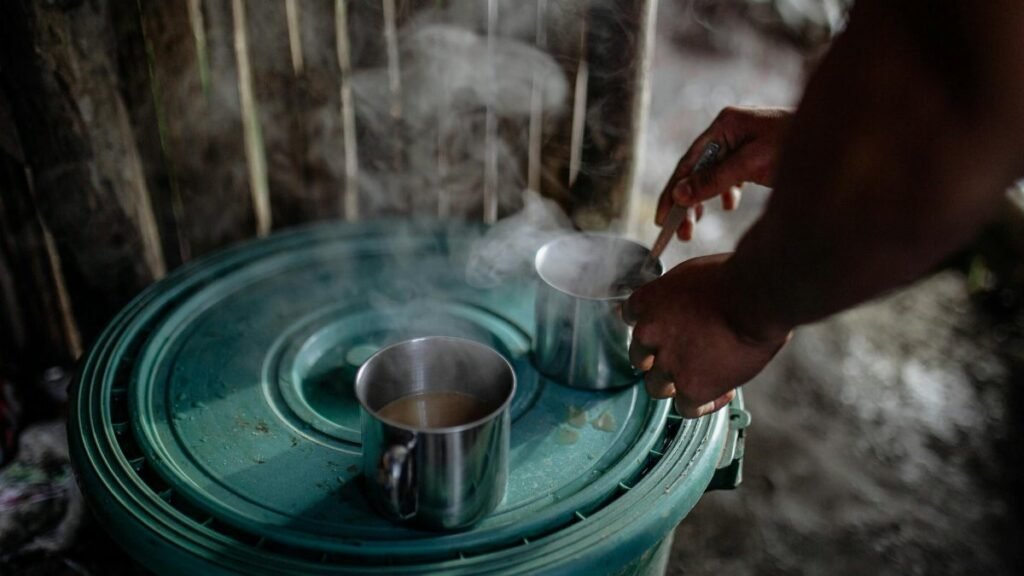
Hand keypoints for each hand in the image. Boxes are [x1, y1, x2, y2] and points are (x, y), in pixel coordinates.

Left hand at [624, 254, 789, 417]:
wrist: (754, 298)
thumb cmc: (733, 280)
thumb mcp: (691, 275)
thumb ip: (677, 296)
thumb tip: (685, 308)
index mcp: (647, 302)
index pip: (630, 316)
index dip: (649, 326)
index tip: (662, 329)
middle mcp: (648, 334)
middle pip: (640, 358)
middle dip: (657, 359)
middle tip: (684, 357)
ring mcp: (667, 364)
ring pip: (657, 387)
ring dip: (677, 384)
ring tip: (705, 375)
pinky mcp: (691, 388)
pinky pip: (687, 408)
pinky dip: (704, 404)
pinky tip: (723, 391)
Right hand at [657, 107, 791, 239]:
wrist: (840, 137)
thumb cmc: (799, 143)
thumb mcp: (754, 163)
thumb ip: (716, 179)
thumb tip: (679, 194)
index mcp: (724, 124)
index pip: (688, 162)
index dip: (672, 192)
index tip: (662, 219)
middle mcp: (728, 131)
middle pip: (696, 171)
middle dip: (686, 204)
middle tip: (679, 233)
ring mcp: (741, 143)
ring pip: (711, 177)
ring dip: (702, 203)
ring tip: (694, 229)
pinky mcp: (753, 155)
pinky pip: (729, 177)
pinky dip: (725, 194)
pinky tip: (728, 206)